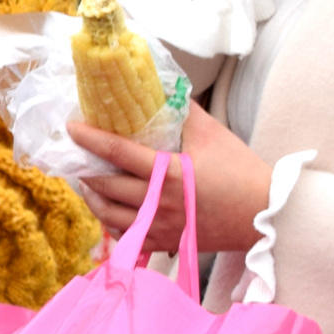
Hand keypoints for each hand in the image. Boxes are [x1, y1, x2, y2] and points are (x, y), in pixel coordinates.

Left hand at [68, 103, 269, 254]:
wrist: (264, 213)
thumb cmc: (240, 171)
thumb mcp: (212, 133)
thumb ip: (183, 112)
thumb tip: (160, 89)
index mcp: (168, 173)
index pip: (116, 152)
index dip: (89, 138)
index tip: (70, 128)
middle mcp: (158, 203)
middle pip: (105, 186)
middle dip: (84, 170)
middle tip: (74, 156)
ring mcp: (160, 227)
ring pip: (109, 216)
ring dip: (92, 198)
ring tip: (86, 183)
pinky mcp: (166, 243)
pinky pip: (126, 237)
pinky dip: (111, 223)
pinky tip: (108, 210)